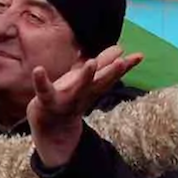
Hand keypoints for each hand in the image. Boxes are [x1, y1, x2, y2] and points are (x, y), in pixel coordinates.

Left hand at [26, 46, 139, 166]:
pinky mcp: (47, 100)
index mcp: (92, 88)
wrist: (51, 128)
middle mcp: (83, 93)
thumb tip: (120, 48)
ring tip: (92, 63)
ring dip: (85, 77)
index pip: (111, 75)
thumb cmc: (71, 99)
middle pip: (100, 83)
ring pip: (78, 87)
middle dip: (111, 73)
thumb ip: (103, 65)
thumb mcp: (89, 82)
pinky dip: (41, 82)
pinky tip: (38, 70)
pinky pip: (44, 90)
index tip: (139, 56)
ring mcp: (66, 97)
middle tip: (122, 62)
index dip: (126, 67)